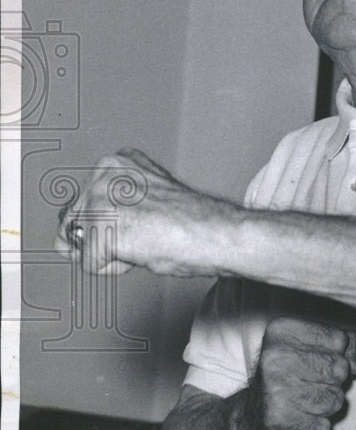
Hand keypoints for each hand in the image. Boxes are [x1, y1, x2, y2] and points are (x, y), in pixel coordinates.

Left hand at [54, 147, 226, 276]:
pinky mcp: (101, 227)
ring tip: (145, 240)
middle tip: (146, 232)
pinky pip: (92, 265)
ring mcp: (100, 198)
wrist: (215, 233)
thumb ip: (110, 209)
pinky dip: (116, 268)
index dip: (112, 224)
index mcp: (116, 162)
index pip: (84, 204)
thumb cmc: (193, 221)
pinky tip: (143, 250)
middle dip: (106, 238)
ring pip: (83, 245)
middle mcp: (103, 173)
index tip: (143, 221)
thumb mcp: (145, 201)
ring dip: (113, 253)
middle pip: (76, 224)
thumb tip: (66, 240)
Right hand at [243, 316, 355, 429]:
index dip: (338, 354)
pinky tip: (298, 418)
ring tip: (304, 401)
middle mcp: (275, 358)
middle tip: (310, 384)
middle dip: (334, 381)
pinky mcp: (280, 420)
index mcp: (282, 332)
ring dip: (326, 405)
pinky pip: (323, 425)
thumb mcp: (312, 349)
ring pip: (336, 399)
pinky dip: (316, 426)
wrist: (253, 416)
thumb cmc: (287, 378)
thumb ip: (342, 345)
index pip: (339, 339)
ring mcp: (276, 389)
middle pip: (340, 369)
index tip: (319, 360)